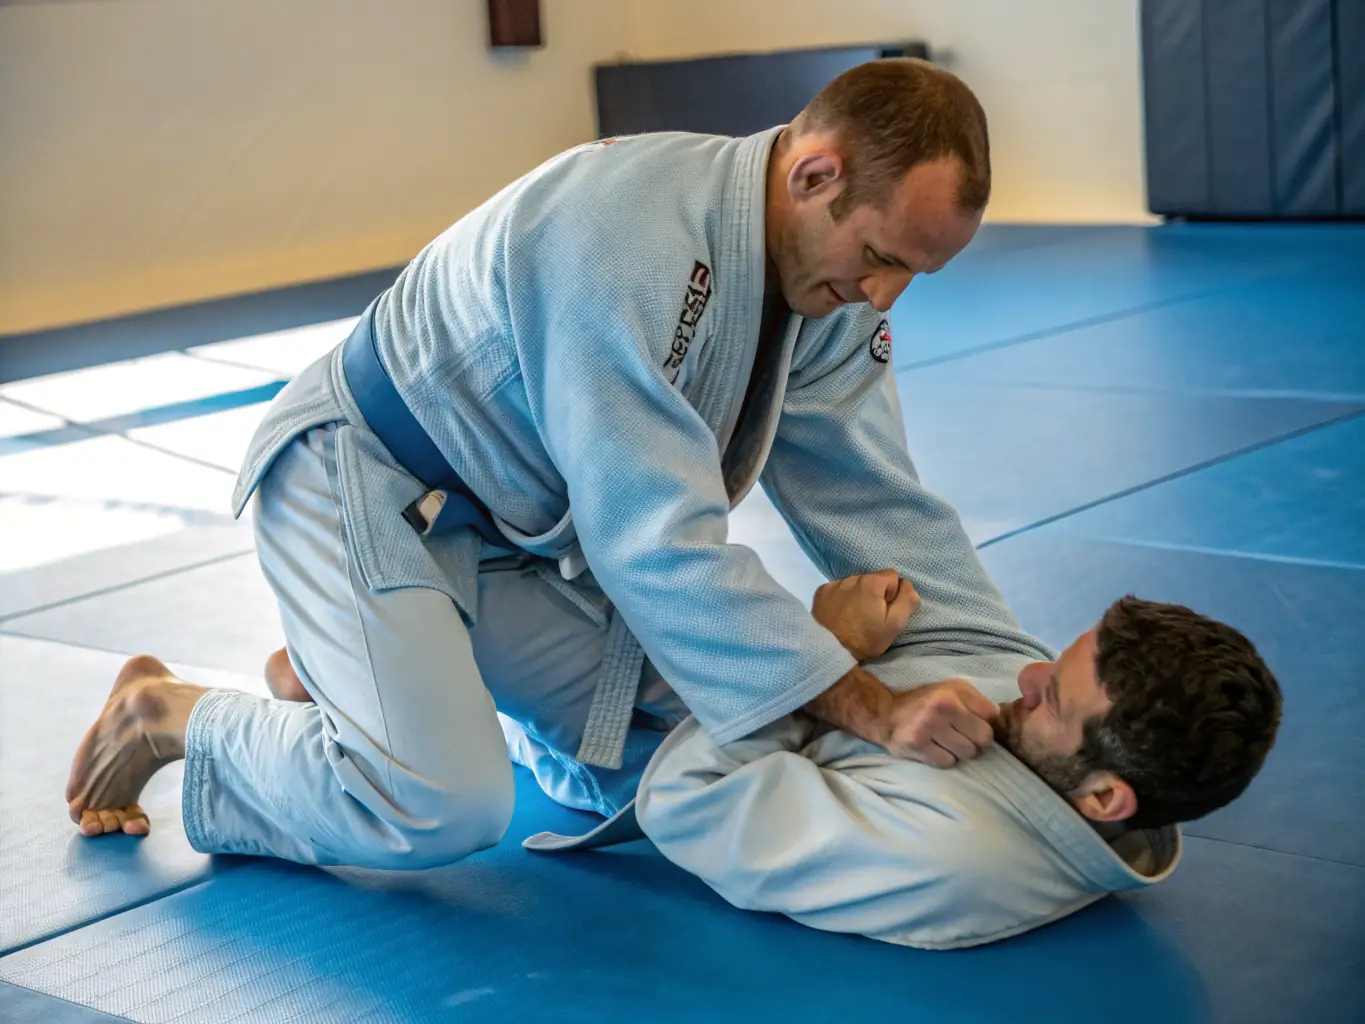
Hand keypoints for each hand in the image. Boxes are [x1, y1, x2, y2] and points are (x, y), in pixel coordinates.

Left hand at [811, 570, 919, 660]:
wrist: (829, 650)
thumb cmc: (865, 639)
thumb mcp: (895, 624)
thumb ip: (907, 600)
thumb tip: (907, 584)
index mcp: (871, 582)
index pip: (892, 576)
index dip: (892, 594)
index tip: (884, 611)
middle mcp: (852, 577)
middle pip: (872, 579)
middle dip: (875, 593)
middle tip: (869, 616)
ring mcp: (833, 584)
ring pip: (855, 584)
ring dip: (858, 595)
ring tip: (854, 616)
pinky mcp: (821, 592)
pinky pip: (838, 589)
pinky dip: (841, 598)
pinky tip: (840, 614)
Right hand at [881, 678, 998, 767]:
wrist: (886, 714)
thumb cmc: (925, 702)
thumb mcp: (951, 689)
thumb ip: (976, 699)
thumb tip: (996, 717)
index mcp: (951, 694)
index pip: (990, 716)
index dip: (984, 720)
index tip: (973, 721)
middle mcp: (940, 710)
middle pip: (983, 739)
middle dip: (976, 740)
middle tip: (963, 736)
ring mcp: (927, 729)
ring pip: (967, 753)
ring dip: (961, 751)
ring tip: (948, 742)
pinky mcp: (917, 747)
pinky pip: (948, 762)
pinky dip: (945, 758)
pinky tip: (936, 749)